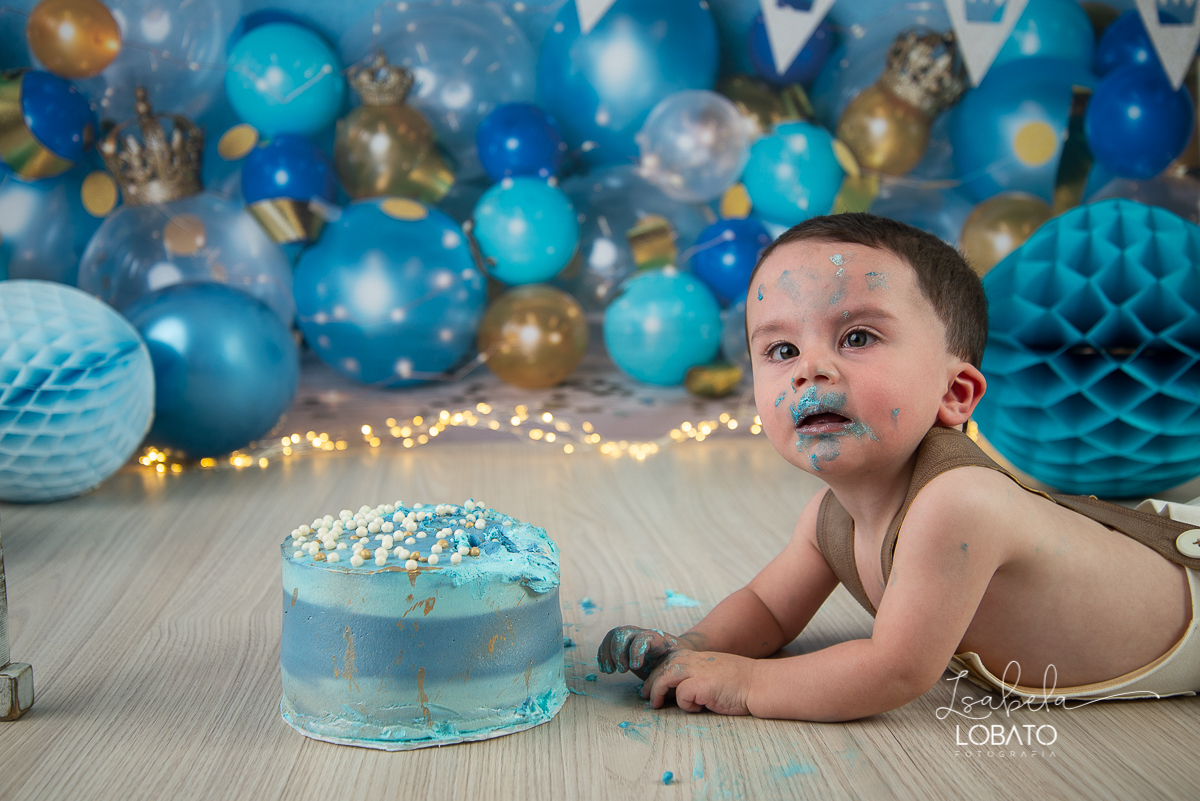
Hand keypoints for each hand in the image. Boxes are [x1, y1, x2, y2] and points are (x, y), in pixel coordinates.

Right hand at [597, 626, 698, 679]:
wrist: (674, 653)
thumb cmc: (675, 662)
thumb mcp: (676, 665)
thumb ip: (669, 671)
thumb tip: (663, 685)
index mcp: (657, 638)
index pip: (643, 638)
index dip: (635, 651)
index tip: (633, 668)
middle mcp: (641, 633)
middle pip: (623, 633)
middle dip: (618, 652)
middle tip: (621, 670)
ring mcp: (631, 636)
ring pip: (613, 635)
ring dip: (607, 653)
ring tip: (610, 671)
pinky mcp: (623, 644)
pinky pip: (608, 642)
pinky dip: (603, 654)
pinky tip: (604, 668)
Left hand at [640, 651, 754, 715]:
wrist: (760, 684)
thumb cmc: (741, 684)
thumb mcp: (715, 674)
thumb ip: (698, 677)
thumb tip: (680, 691)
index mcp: (700, 657)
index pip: (671, 660)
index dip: (659, 671)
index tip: (652, 684)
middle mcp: (696, 660)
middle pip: (664, 666)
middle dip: (651, 681)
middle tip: (645, 695)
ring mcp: (699, 670)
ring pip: (666, 676)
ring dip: (657, 691)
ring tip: (654, 704)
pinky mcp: (702, 684)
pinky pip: (682, 695)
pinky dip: (685, 704)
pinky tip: (698, 708)